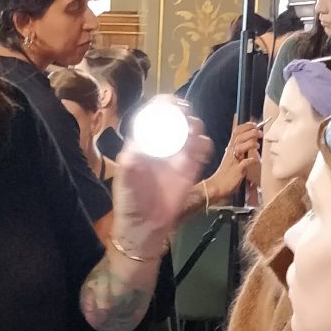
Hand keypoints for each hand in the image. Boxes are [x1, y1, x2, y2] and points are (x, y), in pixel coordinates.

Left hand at [112, 114, 208, 252]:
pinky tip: (201, 147)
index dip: (163, 105)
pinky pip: (202, 150)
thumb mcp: (125, 178)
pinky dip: (205, 144)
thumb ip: (131, 161)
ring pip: (192, 130)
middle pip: (176, 118)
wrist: (145, 226)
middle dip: (182, 111)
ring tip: (193, 131)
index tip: (171, 104)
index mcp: (144, 141)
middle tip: (185, 115)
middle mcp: (161, 144)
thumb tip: (136, 144)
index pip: (154, 114)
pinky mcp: (190, 168)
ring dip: (195, 125)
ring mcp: (177, 155)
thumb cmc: (130, 200)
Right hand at [206, 121, 261, 203]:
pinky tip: (254, 160)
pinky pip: (244, 163)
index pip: (236, 131)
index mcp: (230, 148)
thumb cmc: (226, 174)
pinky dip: (250, 160)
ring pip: (239, 146)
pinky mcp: (236, 171)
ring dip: (250, 143)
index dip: (246, 126)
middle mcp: (230, 152)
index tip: (255, 125)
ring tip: (257, 145)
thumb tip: (252, 142)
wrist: (216, 187)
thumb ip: (241, 150)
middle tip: (260, 133)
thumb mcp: (233, 158)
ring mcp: (233, 161)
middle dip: (250, 132)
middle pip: (239, 136)